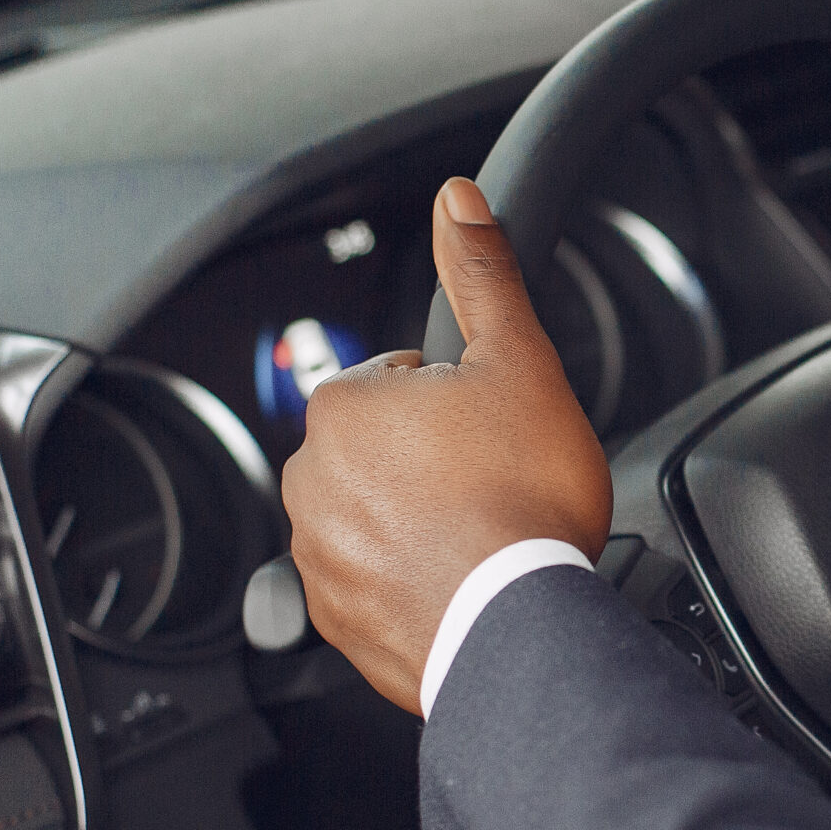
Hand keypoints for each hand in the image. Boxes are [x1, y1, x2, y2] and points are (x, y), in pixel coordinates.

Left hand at [282, 178, 611, 712]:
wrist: (517, 629)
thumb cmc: (522, 502)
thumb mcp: (519, 363)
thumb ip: (483, 276)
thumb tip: (458, 200)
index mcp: (343, 406)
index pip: (404, 381)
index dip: (462, 401)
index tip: (495, 434)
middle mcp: (309, 480)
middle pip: (387, 451)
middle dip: (435, 463)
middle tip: (496, 487)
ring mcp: (318, 557)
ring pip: (378, 518)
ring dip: (421, 523)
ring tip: (483, 540)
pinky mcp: (335, 621)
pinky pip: (373, 585)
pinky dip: (411, 584)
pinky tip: (460, 584)